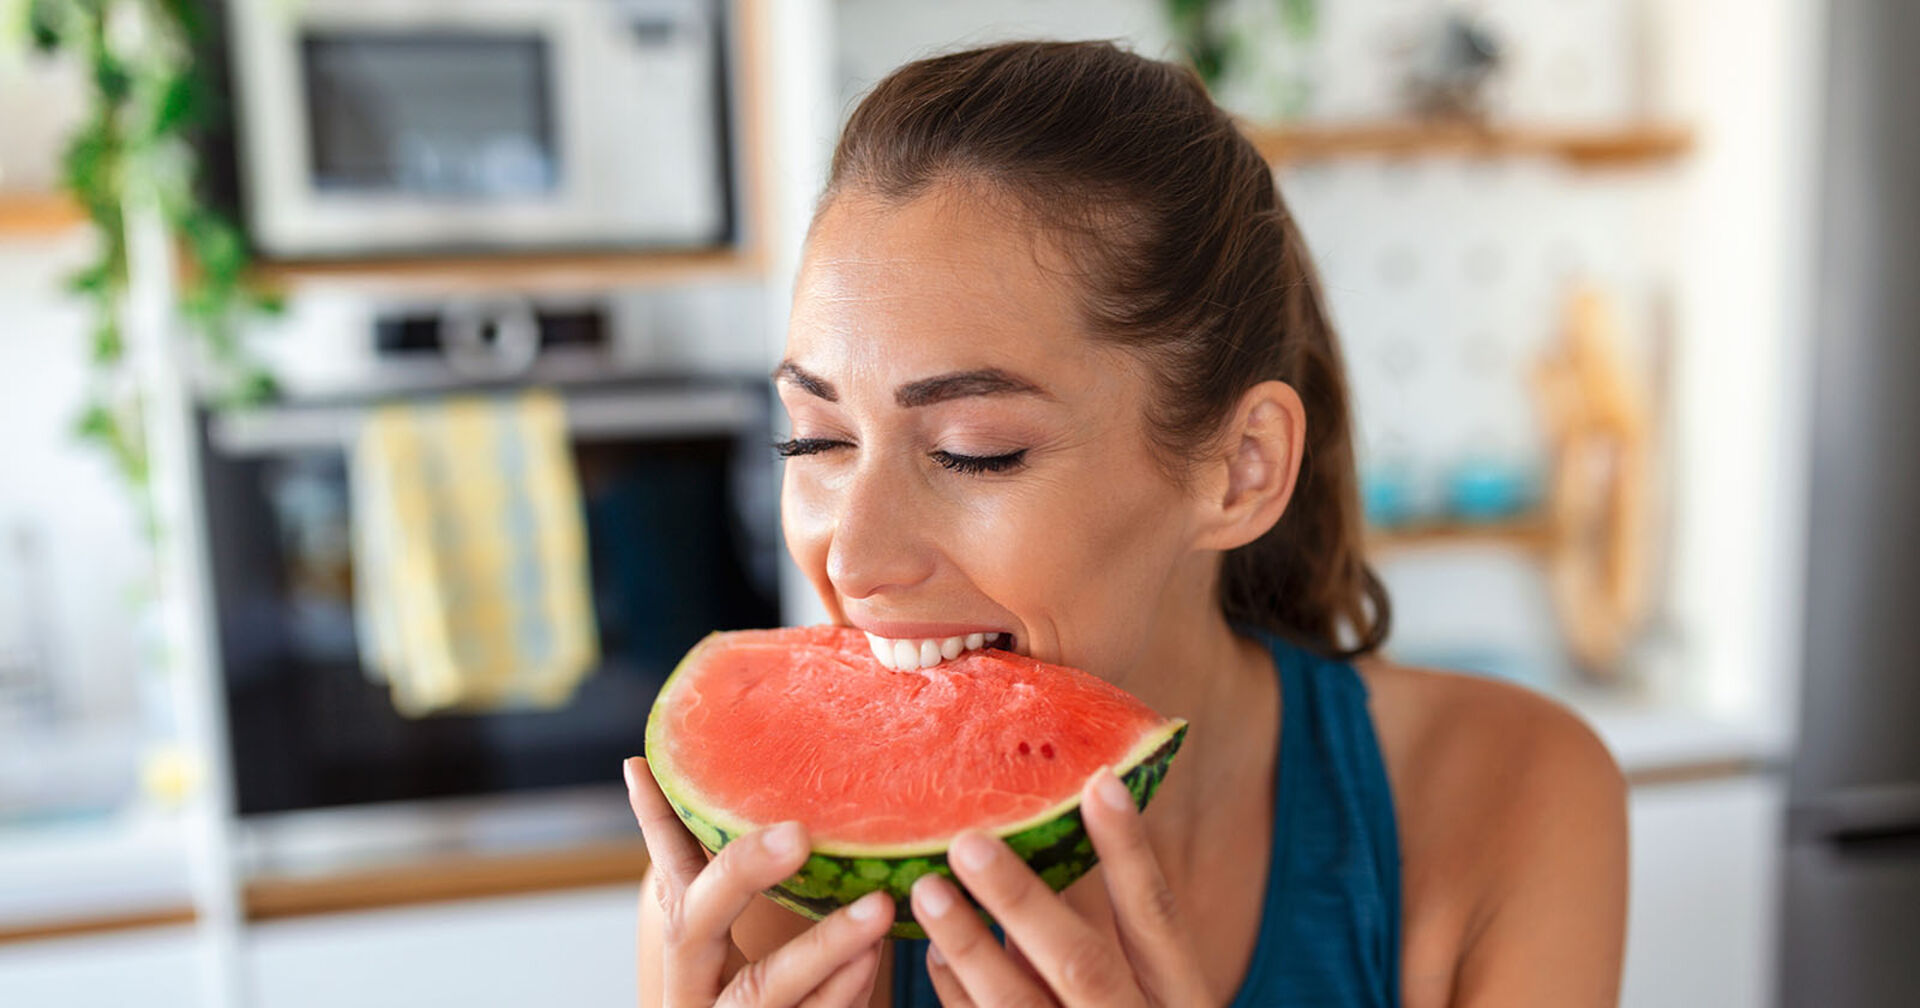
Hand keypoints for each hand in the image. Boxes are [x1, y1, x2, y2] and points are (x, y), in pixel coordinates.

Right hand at [624, 757, 892, 1006]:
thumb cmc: (763, 1000)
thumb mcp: (742, 942)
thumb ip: (731, 879)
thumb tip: (680, 775)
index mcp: (686, 954)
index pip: (665, 875)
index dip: (655, 822)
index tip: (643, 766)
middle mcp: (691, 992)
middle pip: (693, 927)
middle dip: (742, 876)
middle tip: (797, 834)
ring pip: (763, 991)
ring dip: (822, 945)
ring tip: (875, 905)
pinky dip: (843, 992)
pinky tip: (874, 957)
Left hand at [910, 768, 1212, 1006]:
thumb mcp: (1153, 996)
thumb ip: (1112, 941)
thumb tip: (1062, 837)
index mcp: (1182, 1003)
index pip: (1158, 918)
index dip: (1130, 853)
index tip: (1099, 783)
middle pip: (1081, 964)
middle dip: (1022, 901)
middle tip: (967, 843)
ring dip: (969, 949)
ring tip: (927, 892)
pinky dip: (957, 997)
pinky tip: (933, 958)